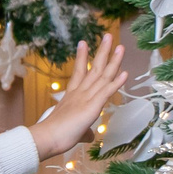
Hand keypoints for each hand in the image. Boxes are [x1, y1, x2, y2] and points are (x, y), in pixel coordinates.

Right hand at [30, 31, 127, 161]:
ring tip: (119, 46)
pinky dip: (116, 82)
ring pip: (102, 75)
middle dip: (102, 51)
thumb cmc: (56, 135)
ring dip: (113, 61)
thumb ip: (84, 131)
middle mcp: (80, 92)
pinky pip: (107, 91)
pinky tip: (124, 72)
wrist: (47, 137)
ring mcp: (86, 97)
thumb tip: (89, 135)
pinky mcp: (92, 106)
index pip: (79, 72)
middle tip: (108, 36)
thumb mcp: (73, 131)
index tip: (83, 42)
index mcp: (72, 96)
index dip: (82, 57)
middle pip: (94, 68)